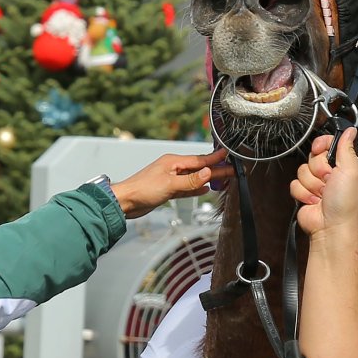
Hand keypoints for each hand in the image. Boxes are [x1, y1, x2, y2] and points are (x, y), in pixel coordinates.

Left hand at [109, 150, 229, 217]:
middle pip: (199, 169)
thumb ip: (190, 181)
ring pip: (194, 178)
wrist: (125, 202)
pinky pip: (187, 188)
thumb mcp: (169, 185)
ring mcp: (170, 179)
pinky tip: (204, 189)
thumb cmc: (143, 190)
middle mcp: (173, 168)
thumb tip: (207, 173)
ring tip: (223, 178)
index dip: (214, 159)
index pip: (199, 160)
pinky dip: (196, 189)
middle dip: (215, 169)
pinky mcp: (168, 190)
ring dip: (208, 179)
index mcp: (173, 162)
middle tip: (232, 170)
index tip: (227, 155)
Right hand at [291, 129, 357, 236]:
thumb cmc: (345, 203)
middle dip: (319, 169)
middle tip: (328, 181)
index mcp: (347, 165)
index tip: (320, 149)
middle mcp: (332, 173)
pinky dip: (303, 193)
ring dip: (312, 184)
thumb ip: (348, 148)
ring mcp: (318, 184)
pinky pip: (295, 184)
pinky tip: (313, 202)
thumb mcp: (351, 170)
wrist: (331, 228)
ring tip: (322, 195)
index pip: (330, 143)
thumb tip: (350, 130)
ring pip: (303, 170)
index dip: (322, 144)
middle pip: (314, 156)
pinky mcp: (305, 193)